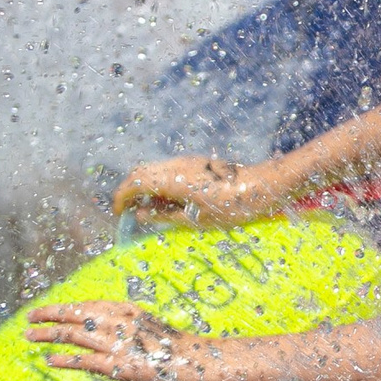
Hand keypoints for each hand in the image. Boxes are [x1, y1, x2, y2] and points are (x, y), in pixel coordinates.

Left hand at [25, 300, 208, 380]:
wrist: (194, 361)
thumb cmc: (175, 347)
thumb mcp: (149, 327)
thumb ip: (127, 326)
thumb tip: (107, 329)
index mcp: (125, 309)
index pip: (88, 305)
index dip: (66, 307)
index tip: (51, 309)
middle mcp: (117, 321)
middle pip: (74, 314)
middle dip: (49, 314)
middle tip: (30, 317)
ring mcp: (115, 343)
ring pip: (72, 335)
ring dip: (48, 334)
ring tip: (30, 335)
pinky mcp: (116, 365)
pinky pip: (82, 360)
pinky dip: (63, 359)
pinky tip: (49, 359)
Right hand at [112, 155, 282, 222]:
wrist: (262, 186)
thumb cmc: (230, 207)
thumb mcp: (195, 219)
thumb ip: (163, 216)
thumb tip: (139, 214)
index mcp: (172, 179)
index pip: (134, 183)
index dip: (121, 198)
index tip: (119, 215)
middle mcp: (176, 165)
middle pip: (140, 172)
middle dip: (129, 191)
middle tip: (129, 214)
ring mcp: (186, 161)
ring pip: (153, 169)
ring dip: (144, 187)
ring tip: (148, 211)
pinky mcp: (195, 163)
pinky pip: (167, 170)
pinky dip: (157, 183)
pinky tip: (167, 201)